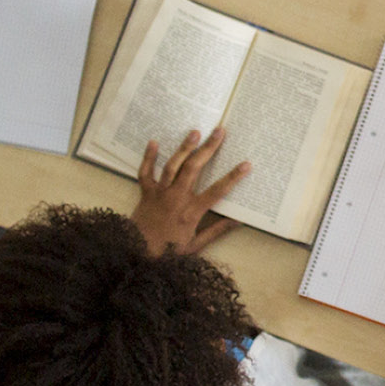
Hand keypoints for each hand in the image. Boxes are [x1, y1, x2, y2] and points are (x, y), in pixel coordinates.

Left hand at [133, 128, 246, 255]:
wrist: (138, 254)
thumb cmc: (169, 252)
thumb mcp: (196, 245)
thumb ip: (216, 231)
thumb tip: (237, 221)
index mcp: (191, 212)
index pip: (217, 191)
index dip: (233, 177)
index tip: (246, 164)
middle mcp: (177, 198)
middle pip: (194, 168)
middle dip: (208, 148)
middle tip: (219, 131)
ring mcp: (160, 193)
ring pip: (173, 166)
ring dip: (184, 148)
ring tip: (195, 131)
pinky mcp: (146, 193)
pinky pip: (146, 172)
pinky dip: (149, 157)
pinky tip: (153, 142)